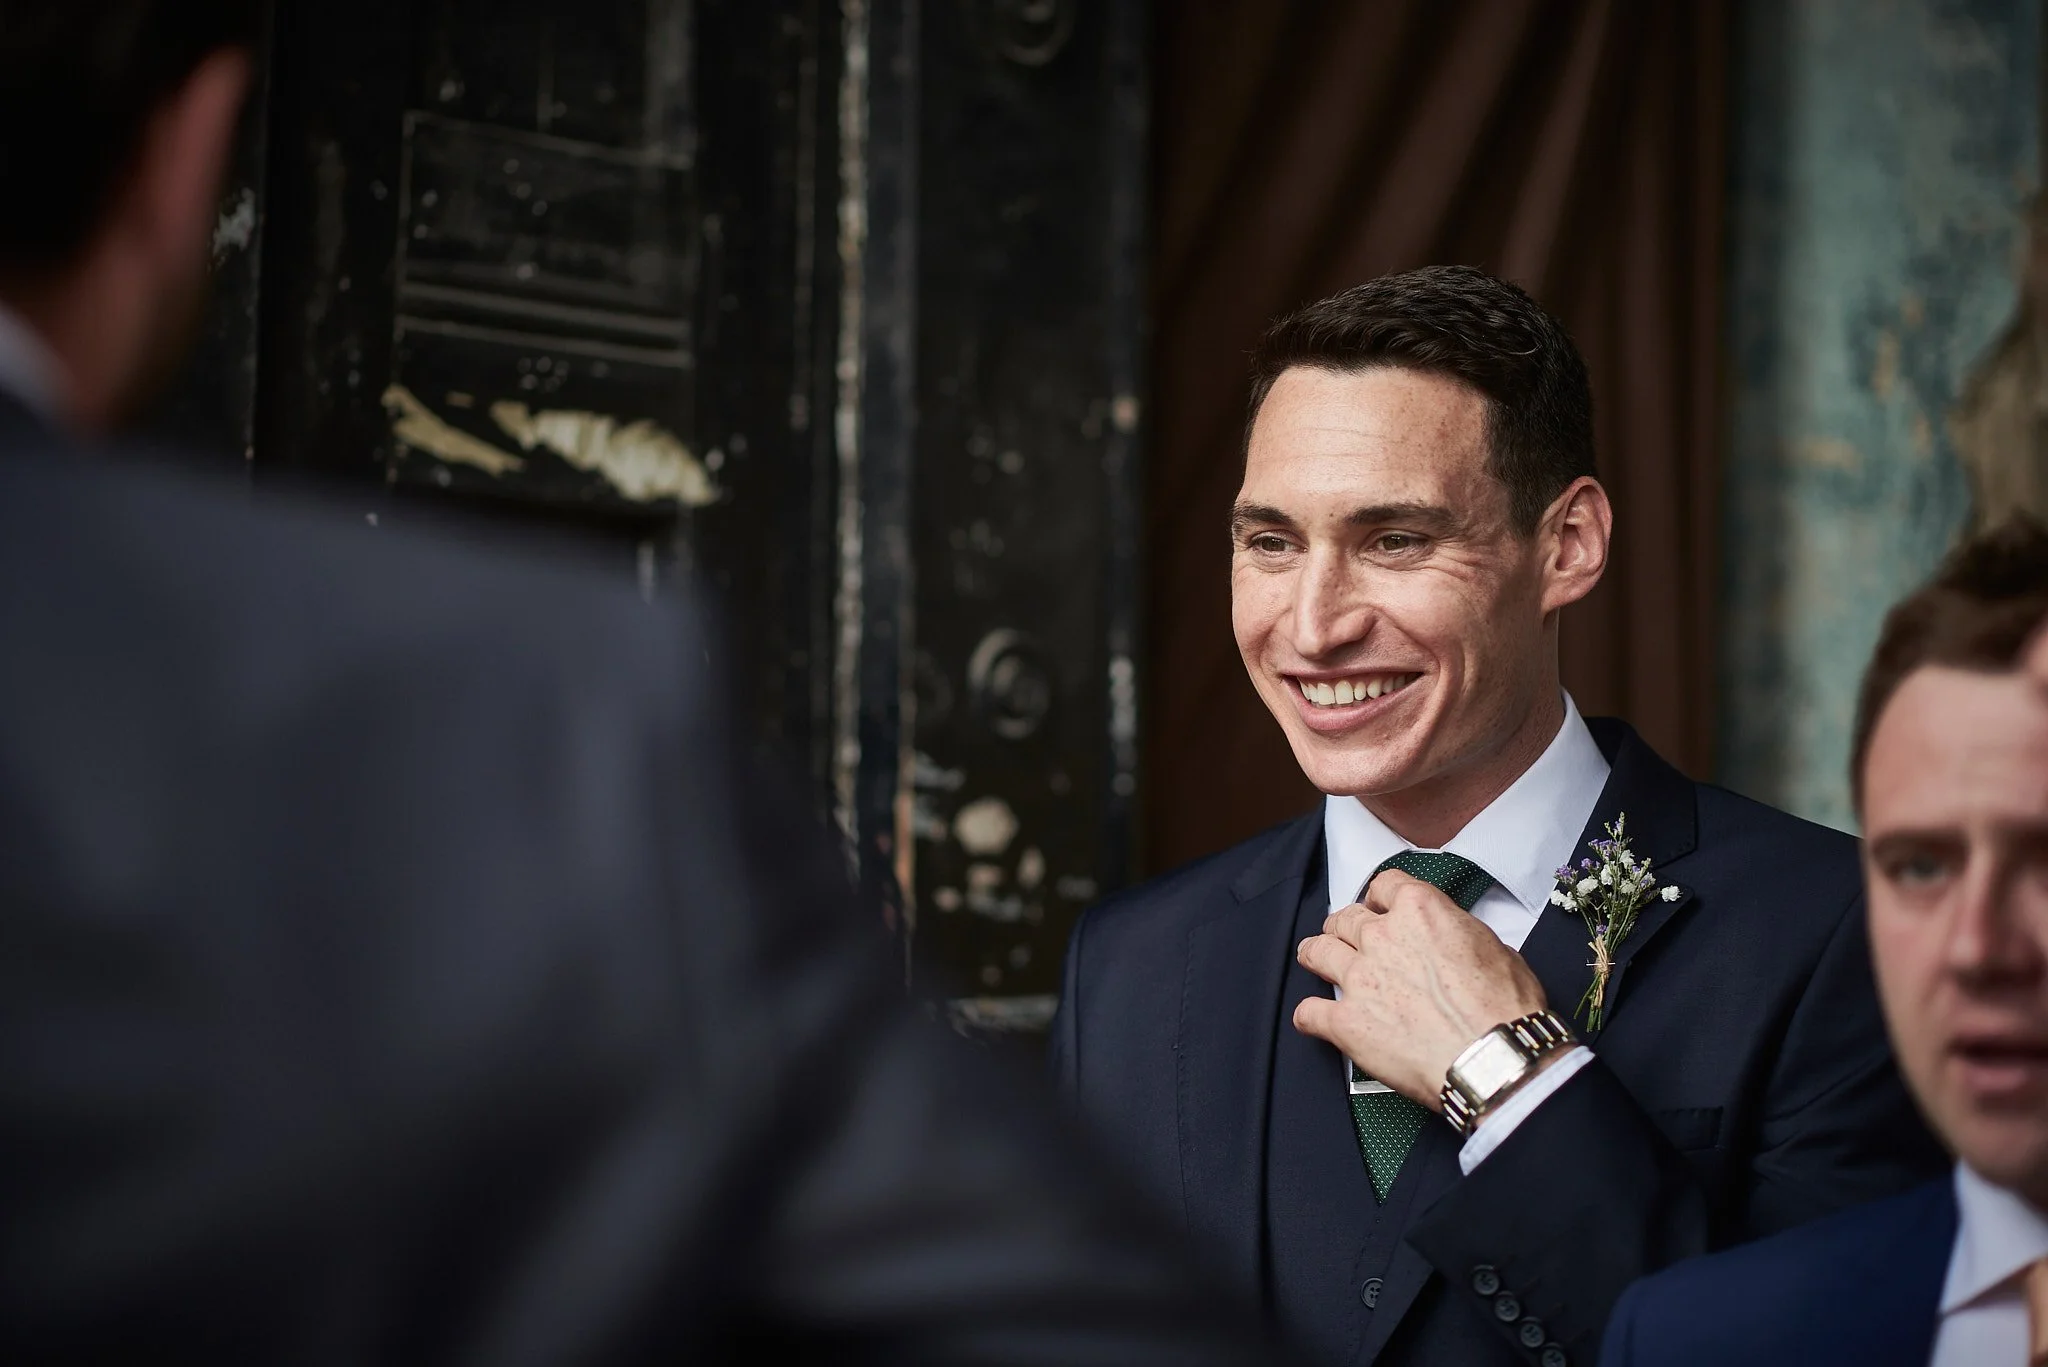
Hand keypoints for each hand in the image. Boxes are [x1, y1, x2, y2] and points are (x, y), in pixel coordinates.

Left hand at [1293, 869, 1548, 1106]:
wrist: (1492, 1057)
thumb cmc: (1504, 1008)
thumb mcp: (1496, 948)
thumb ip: (1461, 934)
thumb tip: (1457, 942)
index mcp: (1420, 911)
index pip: (1384, 885)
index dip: (1380, 897)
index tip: (1380, 907)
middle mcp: (1382, 937)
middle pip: (1346, 918)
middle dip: (1344, 926)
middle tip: (1346, 936)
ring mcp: (1359, 978)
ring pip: (1317, 952)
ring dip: (1315, 954)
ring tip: (1314, 959)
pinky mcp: (1346, 1022)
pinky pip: (1308, 1012)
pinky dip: (1309, 1015)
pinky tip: (1314, 1019)